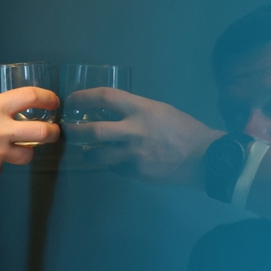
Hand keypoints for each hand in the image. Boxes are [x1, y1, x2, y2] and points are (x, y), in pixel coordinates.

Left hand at [61, 87, 223, 186]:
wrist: (201, 157)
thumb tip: (108, 111)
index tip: (71, 101)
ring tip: (88, 150)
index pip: (104, 98)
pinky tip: (118, 160)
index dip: (83, 97)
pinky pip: (114, 167)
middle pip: (93, 130)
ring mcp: (134, 154)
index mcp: (141, 109)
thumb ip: (134, 110)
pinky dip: (112, 163)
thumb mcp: (158, 109)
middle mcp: (134, 130)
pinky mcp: (136, 172)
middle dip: (74, 131)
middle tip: (68, 130)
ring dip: (89, 151)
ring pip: (97, 154)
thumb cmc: (181, 128)